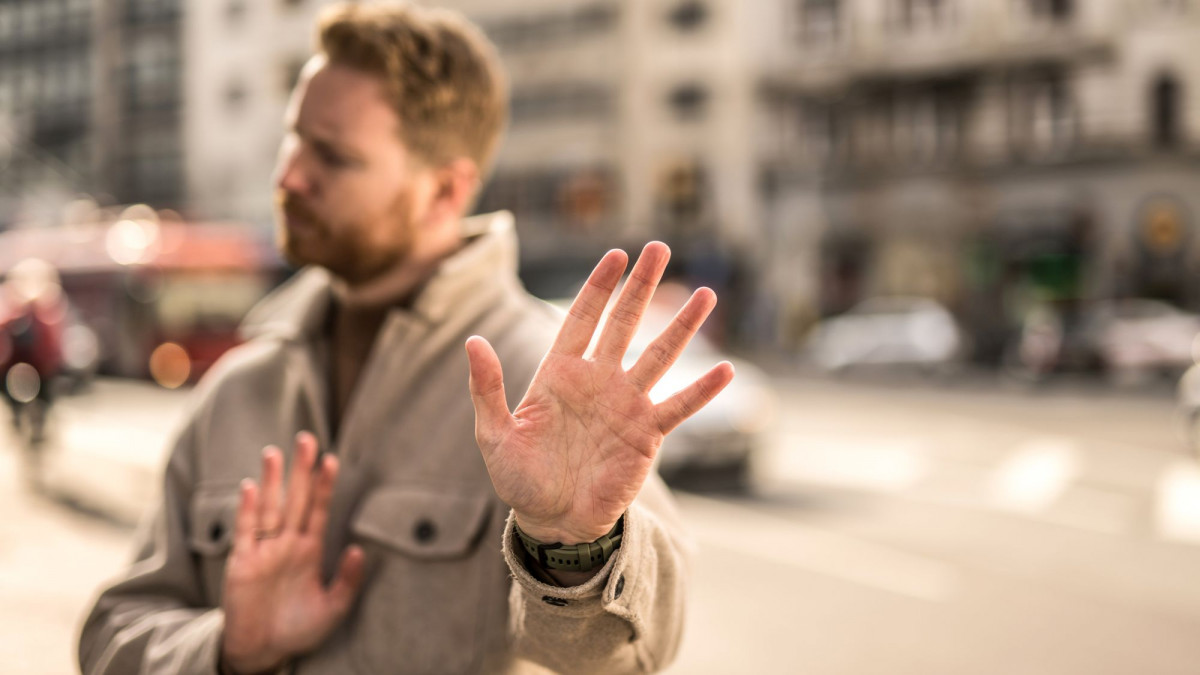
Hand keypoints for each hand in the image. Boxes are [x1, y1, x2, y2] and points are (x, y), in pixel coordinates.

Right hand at [220, 433, 365, 673]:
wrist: (264, 651)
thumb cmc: (299, 630)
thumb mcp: (333, 608)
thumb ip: (347, 580)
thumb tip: (359, 550)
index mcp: (309, 550)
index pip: (319, 510)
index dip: (325, 485)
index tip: (332, 459)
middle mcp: (286, 544)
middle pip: (295, 499)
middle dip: (301, 470)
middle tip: (306, 439)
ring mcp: (263, 550)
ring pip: (269, 508)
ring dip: (272, 482)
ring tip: (274, 453)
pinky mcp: (242, 563)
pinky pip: (245, 532)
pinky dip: (247, 510)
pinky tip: (251, 488)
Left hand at [466, 242, 733, 544]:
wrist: (552, 521)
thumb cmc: (519, 477)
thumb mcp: (494, 434)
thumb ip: (486, 388)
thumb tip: (472, 341)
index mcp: (560, 373)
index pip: (583, 318)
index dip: (599, 286)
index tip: (616, 254)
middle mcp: (598, 380)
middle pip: (624, 323)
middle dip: (641, 286)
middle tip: (659, 248)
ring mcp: (626, 405)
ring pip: (659, 355)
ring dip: (682, 326)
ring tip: (705, 294)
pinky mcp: (646, 434)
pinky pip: (678, 407)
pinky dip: (701, 391)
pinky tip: (725, 370)